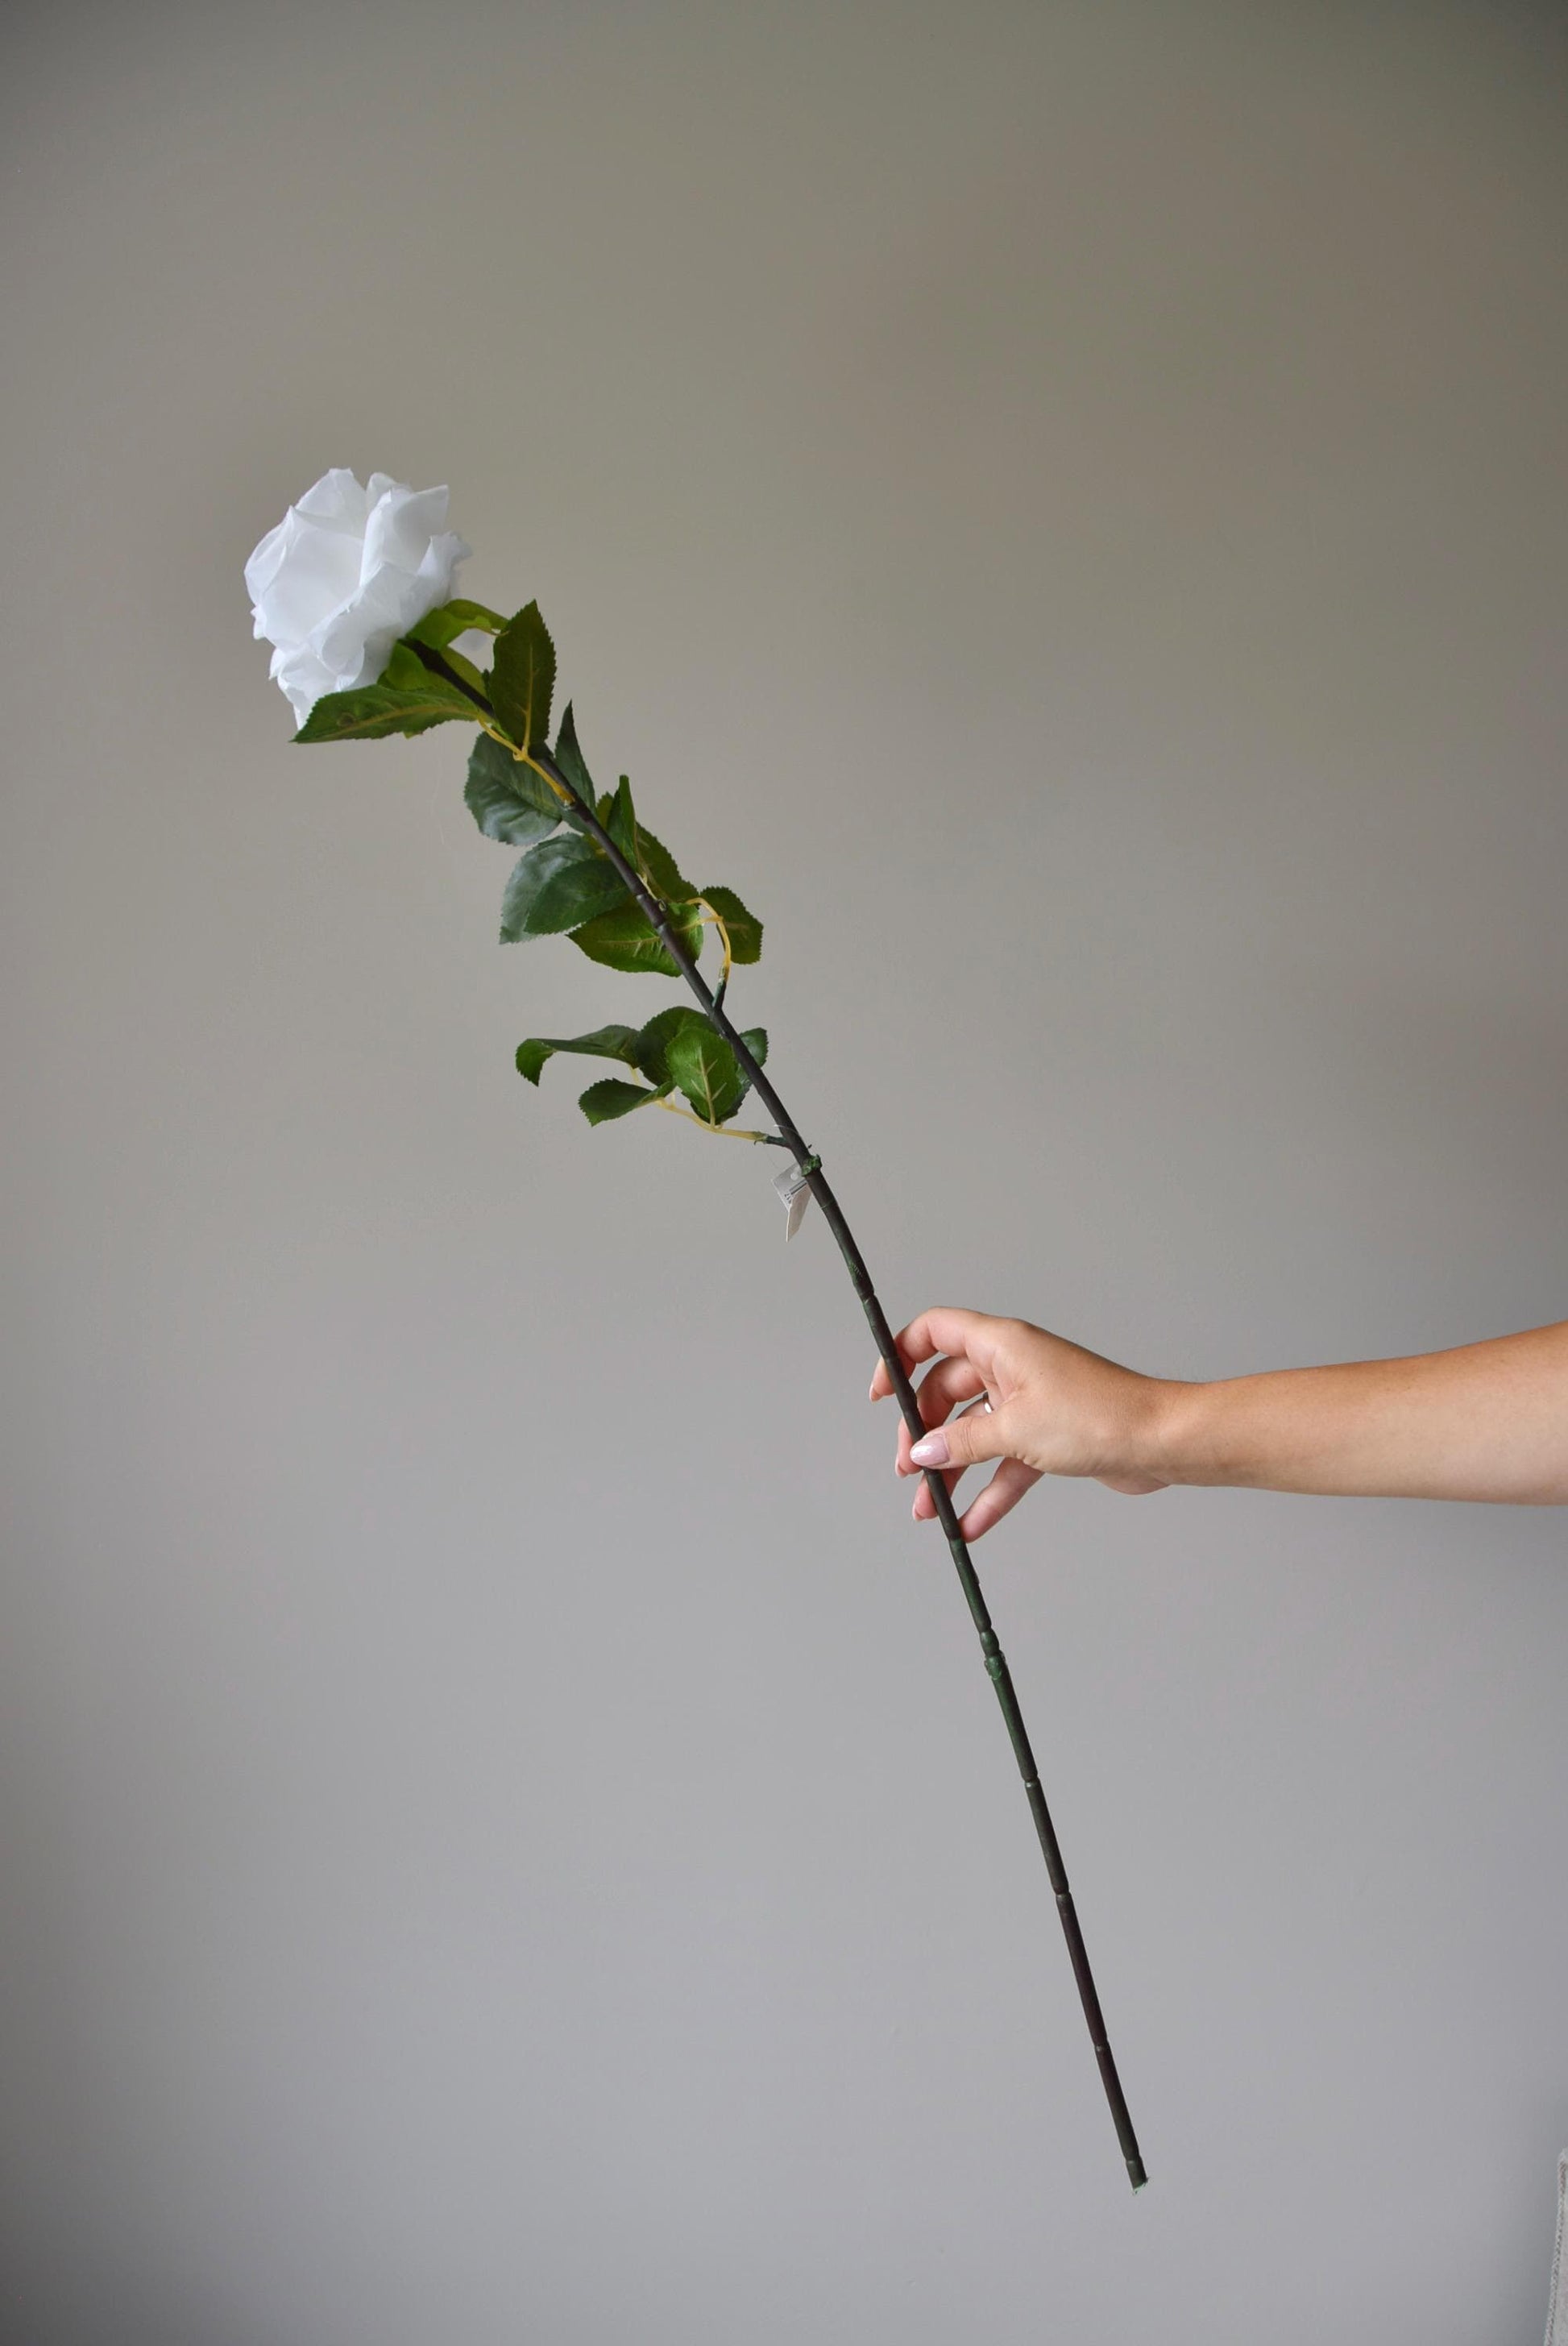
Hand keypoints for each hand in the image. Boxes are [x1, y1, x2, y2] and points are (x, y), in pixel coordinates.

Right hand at [869, 1307, 1171, 1540]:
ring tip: (930, 1508)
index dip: (899, 1357)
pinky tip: (971, 1523)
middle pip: (946, 1391)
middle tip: (909, 1469)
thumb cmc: (1099, 1415)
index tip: (881, 1396)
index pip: (933, 1333)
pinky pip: (1005, 1463)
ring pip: (974, 1433)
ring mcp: (1031, 1402)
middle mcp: (1013, 1368)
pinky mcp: (1049, 1436)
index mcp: (1001, 1345)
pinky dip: (988, 1491)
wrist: (1159, 1442)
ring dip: (950, 1470)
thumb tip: (923, 1451)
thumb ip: (961, 1442)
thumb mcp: (1015, 1430)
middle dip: (923, 1431)